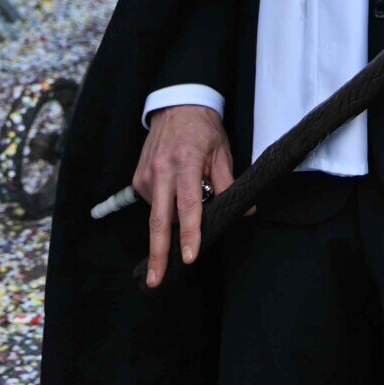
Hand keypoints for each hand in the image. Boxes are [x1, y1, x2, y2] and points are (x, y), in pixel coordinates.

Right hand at [133, 105, 235, 288]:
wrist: (177, 104)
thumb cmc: (203, 128)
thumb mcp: (222, 152)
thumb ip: (228, 183)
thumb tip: (245, 210)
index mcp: (185, 163)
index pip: (188, 206)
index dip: (189, 233)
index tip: (189, 256)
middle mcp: (162, 170)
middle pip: (158, 220)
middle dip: (157, 253)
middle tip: (155, 280)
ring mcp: (146, 174)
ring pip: (156, 214)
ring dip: (167, 227)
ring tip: (180, 221)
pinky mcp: (138, 177)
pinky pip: (152, 202)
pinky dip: (164, 207)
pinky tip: (174, 195)